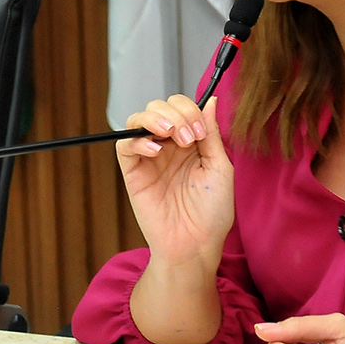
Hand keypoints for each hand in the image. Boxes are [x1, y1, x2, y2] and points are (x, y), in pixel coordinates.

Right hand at [117, 95, 232, 268]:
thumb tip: (211, 100)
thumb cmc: (212, 212)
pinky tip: (155, 151)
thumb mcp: (220, 166)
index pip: (181, 107)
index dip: (190, 110)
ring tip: (171, 136)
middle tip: (189, 138)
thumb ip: (211, 133)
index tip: (201, 132)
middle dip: (176, 114)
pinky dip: (137, 141)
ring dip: (156, 119)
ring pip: (139, 119)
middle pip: (159, 107)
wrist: (194, 243)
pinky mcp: (133, 171)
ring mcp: (148, 157)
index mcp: (190, 142)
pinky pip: (124, 145)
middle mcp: (167, 145)